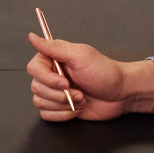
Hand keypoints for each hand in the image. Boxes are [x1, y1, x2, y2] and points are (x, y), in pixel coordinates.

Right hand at [26, 32, 153, 120]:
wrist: (121, 95)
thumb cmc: (105, 73)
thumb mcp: (80, 56)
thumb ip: (54, 47)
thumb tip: (32, 37)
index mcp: (52, 59)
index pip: (33, 69)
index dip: (47, 79)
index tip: (65, 82)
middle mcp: (50, 75)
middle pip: (36, 88)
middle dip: (59, 94)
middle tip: (78, 92)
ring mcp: (54, 92)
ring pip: (40, 102)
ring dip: (62, 105)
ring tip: (80, 99)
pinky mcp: (59, 107)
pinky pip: (46, 115)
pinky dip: (61, 115)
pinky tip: (76, 109)